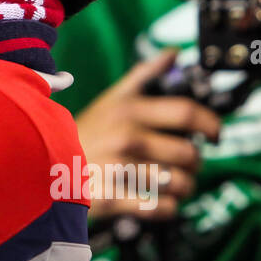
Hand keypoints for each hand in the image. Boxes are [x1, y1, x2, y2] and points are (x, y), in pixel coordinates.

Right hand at [73, 48, 221, 218]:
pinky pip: (162, 208)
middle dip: (195, 163)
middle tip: (187, 164)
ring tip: (172, 184)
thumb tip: (174, 52)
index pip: (187, 112)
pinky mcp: (113, 198)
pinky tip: (157, 200)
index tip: (216, 134)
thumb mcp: (112, 98)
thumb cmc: (87, 131)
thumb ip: (145, 74)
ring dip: (183, 187)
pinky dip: (166, 208)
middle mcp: (127, 137)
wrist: (45, 163)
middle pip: (189, 154)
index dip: (211, 124)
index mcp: (130, 110)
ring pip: (180, 184)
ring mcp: (120, 169)